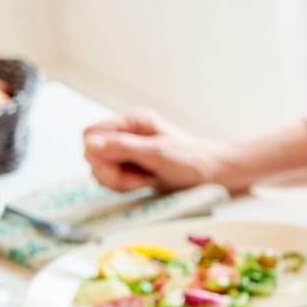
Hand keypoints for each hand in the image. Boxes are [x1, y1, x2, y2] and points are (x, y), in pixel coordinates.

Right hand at [83, 110, 230, 192]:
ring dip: (118, 181)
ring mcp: (129, 150)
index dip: (98, 154)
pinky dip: (124, 185)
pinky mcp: (132, 166)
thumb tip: (91, 144)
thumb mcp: (158, 154)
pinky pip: (112, 178)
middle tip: (138, 179)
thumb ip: (123, 148)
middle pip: (92, 154)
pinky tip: (145, 183)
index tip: (119, 166)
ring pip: (100, 168)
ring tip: (145, 180)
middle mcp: (127, 133)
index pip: (91, 134)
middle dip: (110, 172)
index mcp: (132, 121)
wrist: (215, 174)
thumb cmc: (193, 161)